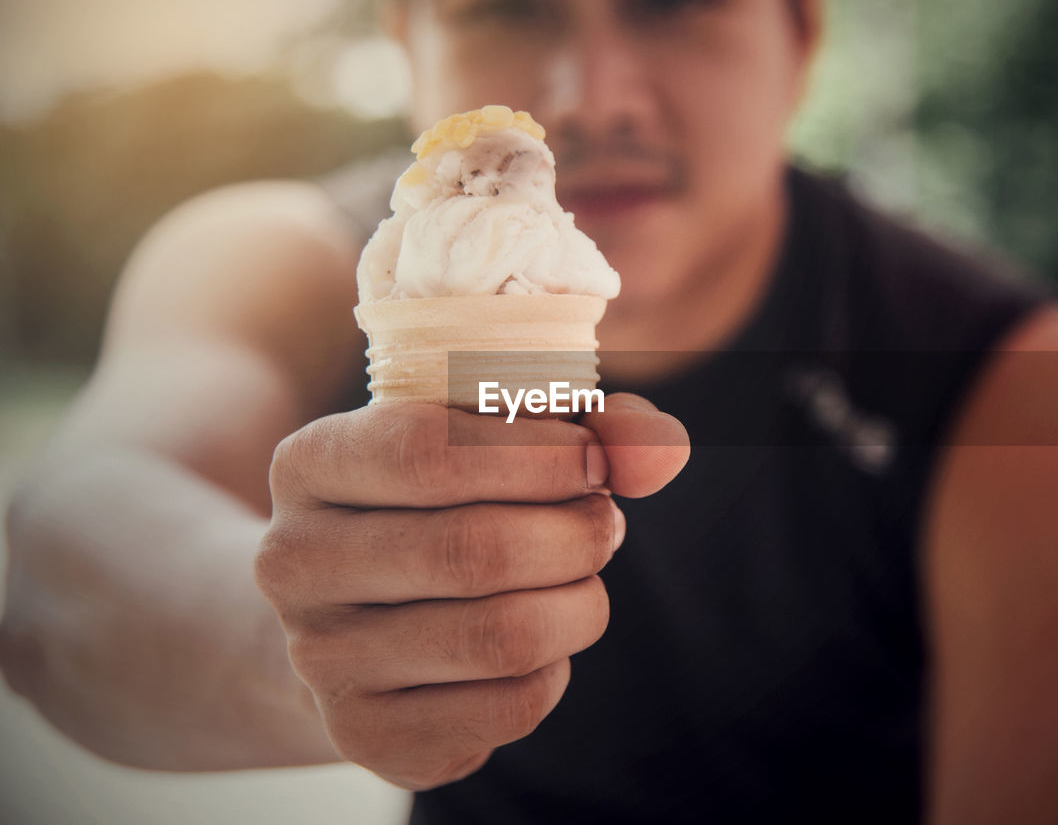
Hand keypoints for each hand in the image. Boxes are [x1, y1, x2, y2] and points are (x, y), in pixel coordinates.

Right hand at [255, 395, 687, 789]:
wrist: (354, 615)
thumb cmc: (442, 503)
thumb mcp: (495, 441)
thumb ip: (590, 427)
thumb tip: (661, 450)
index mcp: (310, 463)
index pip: (427, 451)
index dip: (538, 455)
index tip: (593, 459)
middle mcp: (293, 562)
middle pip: (475, 550)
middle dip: (576, 535)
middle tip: (604, 524)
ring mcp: (320, 659)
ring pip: (502, 636)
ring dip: (579, 604)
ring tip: (581, 580)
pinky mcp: (366, 734)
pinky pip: (509, 705)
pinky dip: (555, 669)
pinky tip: (539, 643)